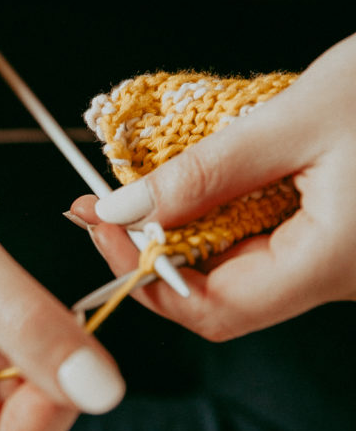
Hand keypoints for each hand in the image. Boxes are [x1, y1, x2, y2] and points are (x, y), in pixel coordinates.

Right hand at [0, 64, 123, 430]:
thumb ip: (30, 327)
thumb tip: (102, 394)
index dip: (55, 405)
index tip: (78, 338)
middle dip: (46, 383)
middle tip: (40, 306)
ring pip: (19, 407)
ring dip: (40, 354)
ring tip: (9, 287)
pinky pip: (12, 370)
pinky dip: (30, 337)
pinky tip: (7, 291)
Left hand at [71, 34, 355, 340]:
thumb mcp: (298, 119)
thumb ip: (208, 172)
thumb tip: (126, 209)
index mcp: (331, 264)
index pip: (213, 311)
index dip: (144, 276)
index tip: (99, 222)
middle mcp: (336, 278)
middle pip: (221, 295)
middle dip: (154, 251)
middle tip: (108, 198)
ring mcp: (339, 261)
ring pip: (241, 268)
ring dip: (185, 230)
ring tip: (147, 182)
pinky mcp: (340, 238)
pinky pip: (268, 242)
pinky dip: (223, 214)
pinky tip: (203, 177)